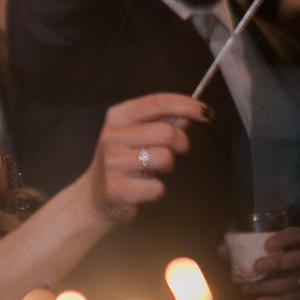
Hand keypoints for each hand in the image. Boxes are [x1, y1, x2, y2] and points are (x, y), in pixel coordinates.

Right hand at [87, 93, 208, 223]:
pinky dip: (157, 189)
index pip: (158, 103)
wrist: (94, 196)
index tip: (205, 112)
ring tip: (153, 169)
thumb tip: (189, 114)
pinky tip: (143, 188)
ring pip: (164, 158)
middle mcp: (112, 136)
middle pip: (166, 132)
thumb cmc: (122, 162)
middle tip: (175, 150)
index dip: (186, 106)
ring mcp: (112, 162)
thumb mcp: (137, 134)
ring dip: (167, 166)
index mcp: (119, 116)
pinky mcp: (117, 188)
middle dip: (180, 142)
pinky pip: (157, 187)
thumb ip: (162, 121)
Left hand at [229, 226, 299, 299]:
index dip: (283, 239)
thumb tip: (223, 250)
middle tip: (255, 266)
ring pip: (292, 283)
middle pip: (297, 260)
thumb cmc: (283, 254)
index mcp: (299, 240)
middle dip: (277, 264)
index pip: (296, 234)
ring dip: (267, 287)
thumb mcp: (271, 245)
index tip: (266, 245)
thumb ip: (247, 245)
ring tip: (246, 288)